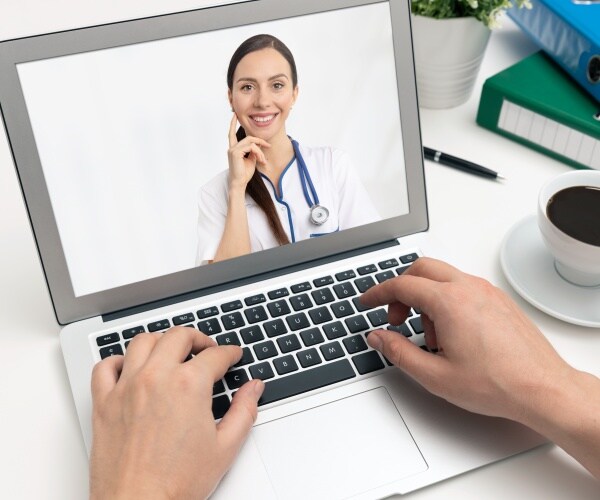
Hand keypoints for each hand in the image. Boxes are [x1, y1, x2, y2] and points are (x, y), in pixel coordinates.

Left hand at [89, 327, 263, 498]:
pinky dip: (118, 361)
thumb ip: (244, 410)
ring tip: (171, 350)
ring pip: (142, 341)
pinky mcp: (104, 402)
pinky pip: (105, 367)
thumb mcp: (226, 447)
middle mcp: (157, 377)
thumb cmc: (176, 484)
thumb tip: (254, 389)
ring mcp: (127, 387)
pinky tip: (130, 367)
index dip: (230, 353)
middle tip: (207, 348)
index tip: (232, 355)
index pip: (215, 355)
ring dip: (161, 340)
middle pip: (178, 336)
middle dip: (198, 338)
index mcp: (189, 385)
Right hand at [227, 114, 269, 190]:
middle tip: (268, 147)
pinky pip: (251, 148)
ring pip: (251, 143)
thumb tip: (258, 144)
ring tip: (263, 160)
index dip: (233, 124)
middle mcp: (232, 148)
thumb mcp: (251, 160)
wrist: (240, 183)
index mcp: (234, 149)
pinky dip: (258, 153)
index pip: (231, 133)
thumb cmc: (244, 173)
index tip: (234, 115)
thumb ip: (253, 151)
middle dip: (260, 141)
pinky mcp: (235, 153)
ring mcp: (232, 150)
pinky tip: (260, 160)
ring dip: (260, 151)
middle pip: (248, 138)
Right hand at [361, 257, 572, 421]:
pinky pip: (462, 287)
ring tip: (430, 336)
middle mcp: (468, 288)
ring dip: (425, 297)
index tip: (367, 302)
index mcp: (449, 302)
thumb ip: (398, 352)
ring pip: (442, 277)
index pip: (401, 285)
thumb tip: (378, 337)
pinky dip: (447, 299)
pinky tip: (451, 332)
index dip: (378, 293)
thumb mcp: (435, 375)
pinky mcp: (498, 299)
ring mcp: (486, 291)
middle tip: (395, 317)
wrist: (542, 388)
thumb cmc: (497, 383)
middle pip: (421, 269)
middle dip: (401, 289)